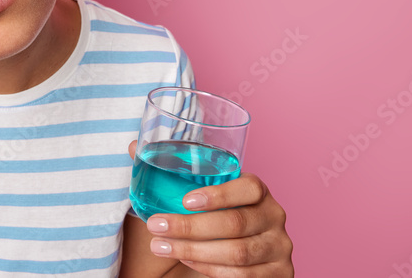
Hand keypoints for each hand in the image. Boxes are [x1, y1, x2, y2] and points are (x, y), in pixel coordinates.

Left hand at [128, 140, 293, 276]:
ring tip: (161, 246)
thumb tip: (133, 147)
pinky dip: (210, 270)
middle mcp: (274, 216)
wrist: (247, 251)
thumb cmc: (219, 215)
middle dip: (190, 227)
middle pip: (235, 224)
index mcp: (259, 191)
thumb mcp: (204, 194)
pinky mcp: (278, 274)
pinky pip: (242, 276)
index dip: (218, 194)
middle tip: (156, 226)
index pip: (248, 188)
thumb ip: (173, 173)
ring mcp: (279, 247)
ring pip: (237, 254)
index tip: (184, 201)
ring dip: (194, 252)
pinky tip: (186, 261)